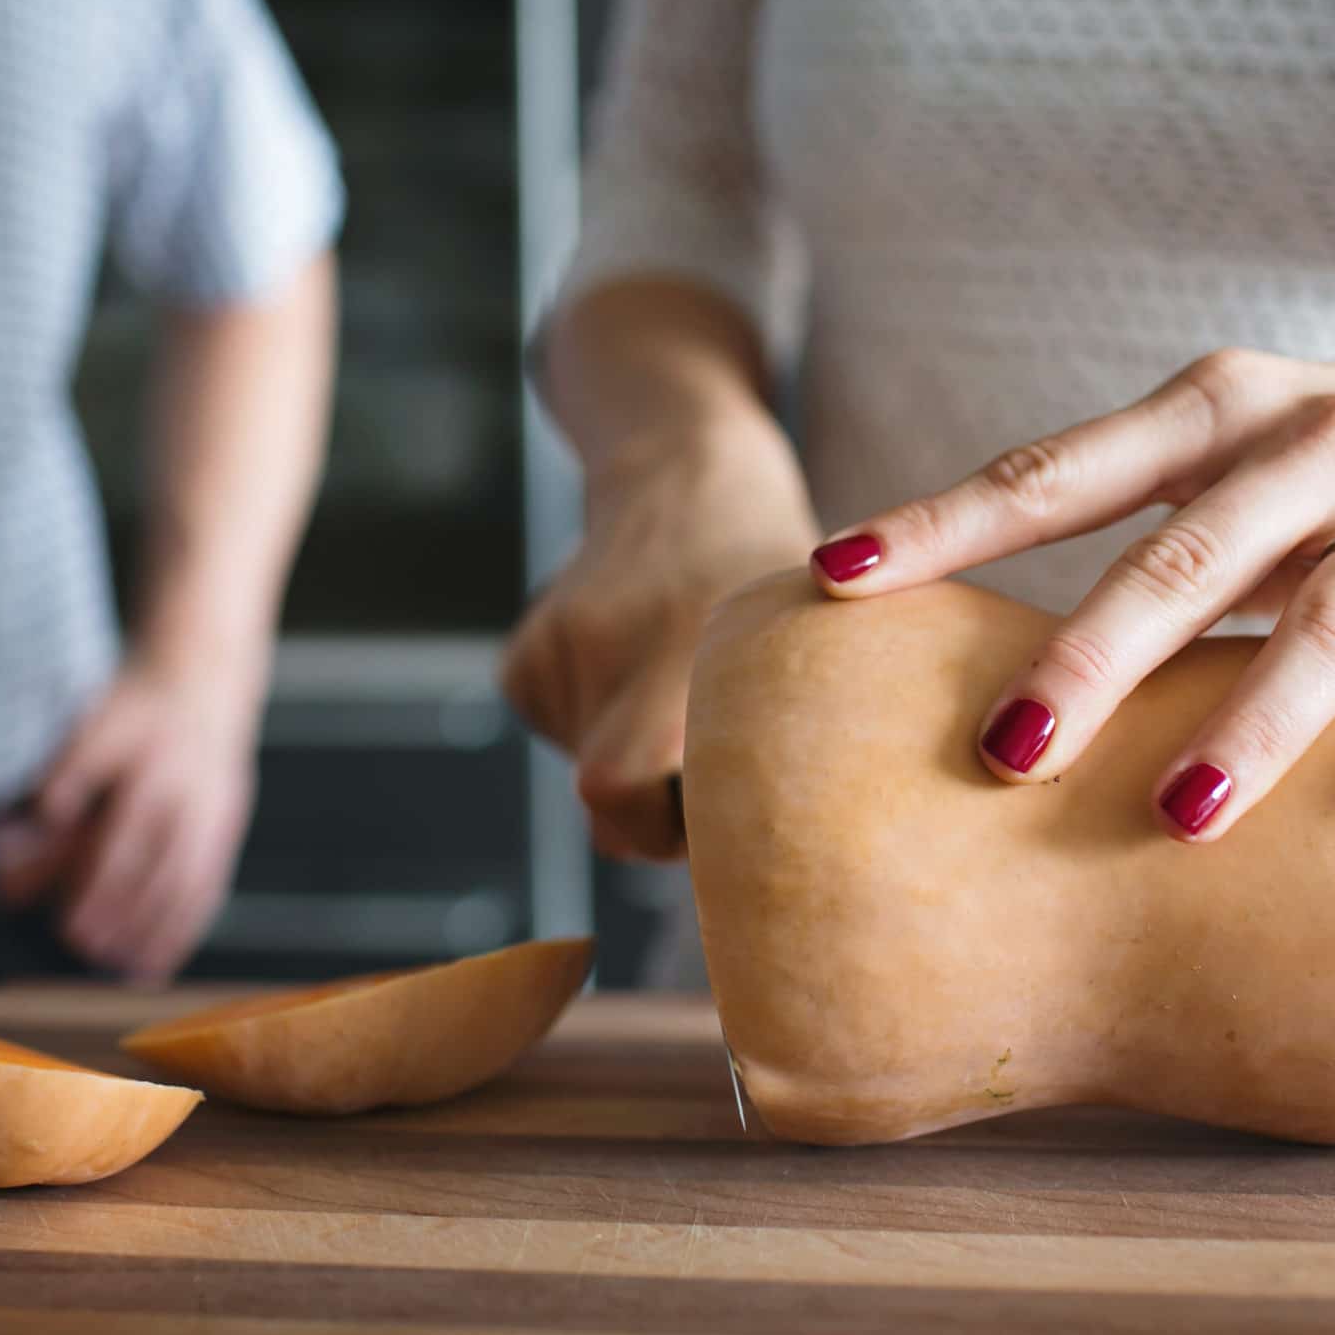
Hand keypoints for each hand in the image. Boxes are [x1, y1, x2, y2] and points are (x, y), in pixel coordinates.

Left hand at [36, 650, 260, 982]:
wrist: (206, 684)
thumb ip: (72, 767)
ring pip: (191, 889)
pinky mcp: (227, 832)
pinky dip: (187, 928)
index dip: (100, 891)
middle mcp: (195, 801)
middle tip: (87, 951)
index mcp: (159, 773)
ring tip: (124, 969)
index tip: (70, 925)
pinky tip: (161, 959)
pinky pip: (211, 889)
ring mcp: (217, 819)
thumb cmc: (141, 707)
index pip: (128, 845)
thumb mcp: (101, 719)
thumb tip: (45, 813)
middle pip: (162, 875)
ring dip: (159, 934)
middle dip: (126, 920)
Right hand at [502, 418, 819, 859]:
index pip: (625, 797)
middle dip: (653, 819)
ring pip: (588, 775)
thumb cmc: (771, 578)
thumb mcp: (809, 642)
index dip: (672, 834)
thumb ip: (804, 736)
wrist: (685, 476)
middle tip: (710, 779)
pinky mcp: (524, 660)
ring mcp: (557, 649)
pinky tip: (637, 675)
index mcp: (685, 647)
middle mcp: (607, 647)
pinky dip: (602, 733)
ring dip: (636, 766)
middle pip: (605, 805)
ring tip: (678, 696)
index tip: (726, 815)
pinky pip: (565, 742)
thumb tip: (804, 859)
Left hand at [810, 343, 1334, 836]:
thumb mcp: (1200, 453)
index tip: (839, 578)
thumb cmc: (1297, 458)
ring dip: (1258, 715)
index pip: (1056, 471)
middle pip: (1188, 556)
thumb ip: (1092, 518)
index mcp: (1209, 407)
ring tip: (1180, 811)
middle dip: (1094, 655)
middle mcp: (1308, 446)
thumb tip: (910, 628)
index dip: (946, 524)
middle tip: (1006, 751)